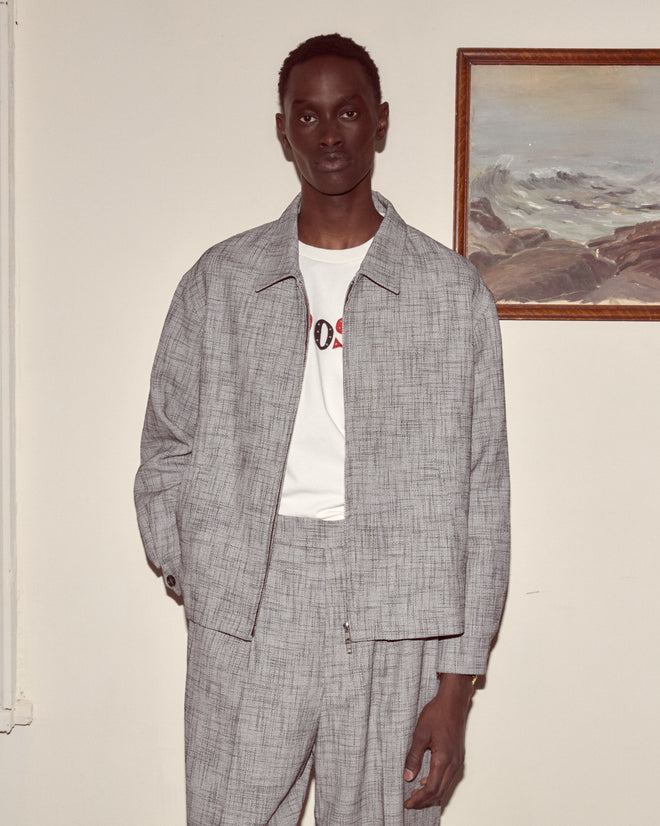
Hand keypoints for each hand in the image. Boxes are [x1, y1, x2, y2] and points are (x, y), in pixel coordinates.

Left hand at [403, 673, 473, 809]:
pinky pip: (449, 777)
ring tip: (416, 794)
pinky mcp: (458, 756)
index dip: (419, 799)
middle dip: (424, 800)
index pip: (432, 789)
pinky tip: (427, 781)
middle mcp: (454, 763)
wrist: (453, 701)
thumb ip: (414, 757)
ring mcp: (458, 760)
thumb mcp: (420, 734)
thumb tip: (408, 776)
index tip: (407, 803)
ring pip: (445, 786)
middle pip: (440, 792)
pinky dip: (438, 784)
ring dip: (431, 793)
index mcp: (444, 759)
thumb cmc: (437, 714)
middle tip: (410, 802)